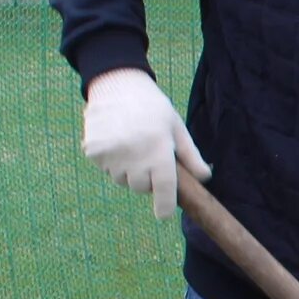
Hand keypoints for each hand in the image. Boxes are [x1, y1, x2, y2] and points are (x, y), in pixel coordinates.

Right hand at [81, 68, 208, 215]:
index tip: (164, 214)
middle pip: (140, 187)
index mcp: (158, 152)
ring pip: (121, 179)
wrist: (117, 83)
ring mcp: (111, 156)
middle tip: (147, 155)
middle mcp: (134, 157)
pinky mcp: (93, 152)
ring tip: (131, 144)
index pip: (163, 189)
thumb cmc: (152, 106)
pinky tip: (115, 139)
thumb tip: (204, 178)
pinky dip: (110, 160)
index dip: (165, 206)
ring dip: (127, 170)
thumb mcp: (176, 127)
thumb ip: (190, 156)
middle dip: (146, 178)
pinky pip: (105, 168)